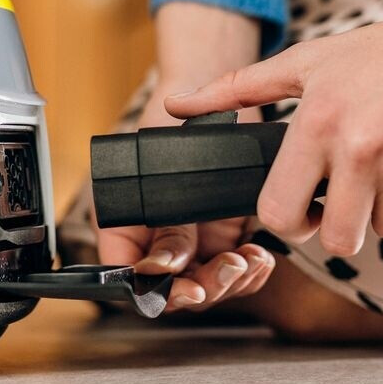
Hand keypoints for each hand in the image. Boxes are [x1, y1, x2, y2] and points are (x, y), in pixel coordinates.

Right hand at [96, 2, 275, 311]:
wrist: (208, 95)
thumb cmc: (171, 118)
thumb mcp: (160, 159)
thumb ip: (163, 213)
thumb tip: (166, 261)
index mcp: (121, 220)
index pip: (126, 273)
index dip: (152, 289)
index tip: (182, 285)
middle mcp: (153, 235)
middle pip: (170, 287)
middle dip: (202, 286)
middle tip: (228, 270)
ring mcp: (189, 238)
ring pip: (205, 284)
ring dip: (230, 281)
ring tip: (250, 259)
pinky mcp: (221, 235)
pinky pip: (234, 269)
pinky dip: (249, 269)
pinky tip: (261, 254)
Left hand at [165, 0, 382, 255]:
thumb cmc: (377, 48)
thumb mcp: (301, 63)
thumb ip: (234, 90)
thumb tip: (175, 104)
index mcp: (318, 125)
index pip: (280, 215)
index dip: (285, 219)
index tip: (297, 206)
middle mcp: (363, 150)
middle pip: (337, 240)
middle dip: (334, 225)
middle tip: (342, 194)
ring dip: (380, 208)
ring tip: (382, 166)